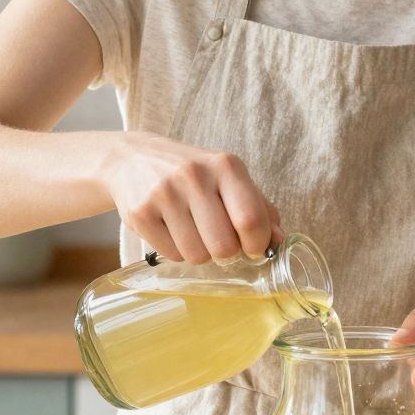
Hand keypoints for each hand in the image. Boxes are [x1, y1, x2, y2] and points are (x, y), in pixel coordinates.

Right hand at [102, 132, 282, 263]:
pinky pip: (171, 255)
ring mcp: (164, 194)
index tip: (253, 247)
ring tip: (193, 231)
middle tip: (219, 239)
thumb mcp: (229, 179)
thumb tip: (280, 242)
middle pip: (224, 246)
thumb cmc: (194, 175)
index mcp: (225, 166)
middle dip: (227, 252)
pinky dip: (176, 251)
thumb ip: (260, 208)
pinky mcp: (140, 213)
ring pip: (197, 256)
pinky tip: (171, 230)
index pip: (251, 219)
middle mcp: (194, 176)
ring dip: (200, 253)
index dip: (257, 244)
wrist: (134, 159)